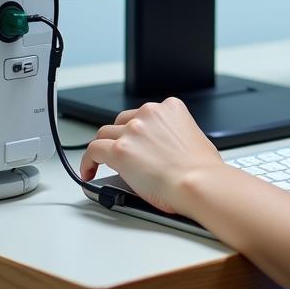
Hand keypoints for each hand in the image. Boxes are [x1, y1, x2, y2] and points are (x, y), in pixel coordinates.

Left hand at [80, 97, 223, 213]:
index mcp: (170, 107)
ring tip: (101, 163)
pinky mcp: (119, 151)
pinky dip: (88, 161)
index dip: (136, 129)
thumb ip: (174, 134)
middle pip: (121, 121)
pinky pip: (93, 151)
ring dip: (103, 149)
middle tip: (119, 153)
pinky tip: (89, 172)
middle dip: (118, 137)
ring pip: (104, 134)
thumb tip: (165, 148)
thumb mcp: (193, 135)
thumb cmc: (201, 168)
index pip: (144, 114)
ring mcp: (133, 131)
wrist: (197, 181)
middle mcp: (149, 114)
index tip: (134, 141)